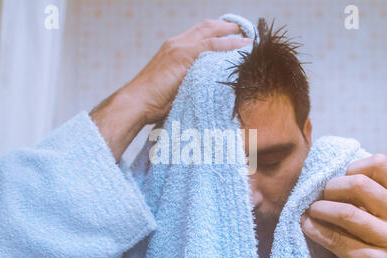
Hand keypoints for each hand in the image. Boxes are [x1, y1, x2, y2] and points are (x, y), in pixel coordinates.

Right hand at [127, 19, 251, 123]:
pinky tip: (243, 46)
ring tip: (249, 36)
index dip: (217, 31)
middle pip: (206, 26)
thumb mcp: (174, 85)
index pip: (199, 32)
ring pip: (211, 32)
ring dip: (232, 32)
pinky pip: (211, 46)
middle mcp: (176, 43)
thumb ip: (189, 78)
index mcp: (173, 48)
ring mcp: (179, 48)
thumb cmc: (153, 101)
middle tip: (245, 30)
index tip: (232, 34)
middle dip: (228, 26)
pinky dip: (229, 44)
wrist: (136, 103)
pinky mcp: (182, 57)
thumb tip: (207, 85)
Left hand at [300, 154, 386, 257]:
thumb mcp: (380, 213)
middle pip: (359, 184)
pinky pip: (336, 240)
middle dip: (331, 188)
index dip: (352, 167)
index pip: (380, 164)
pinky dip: (315, 230)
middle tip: (320, 198)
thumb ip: (363, 193)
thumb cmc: (374, 241)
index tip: (339, 180)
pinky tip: (307, 226)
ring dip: (320, 209)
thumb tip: (322, 175)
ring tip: (312, 212)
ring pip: (346, 212)